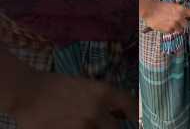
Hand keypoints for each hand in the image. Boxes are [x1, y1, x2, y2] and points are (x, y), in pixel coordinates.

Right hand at [11, 70, 136, 128]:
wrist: (29, 92)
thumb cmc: (58, 86)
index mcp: (104, 92)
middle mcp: (97, 110)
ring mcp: (83, 126)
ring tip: (85, 124)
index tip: (139, 122)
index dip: (137, 116)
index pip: (130, 106)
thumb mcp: (86, 86)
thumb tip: (119, 113)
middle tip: (112, 128)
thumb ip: (104, 100)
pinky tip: (73, 127)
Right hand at [143, 1, 189, 32]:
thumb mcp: (171, 5)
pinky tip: (163, 25)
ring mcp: (175, 24)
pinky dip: (169, 30)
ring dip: (176, 28)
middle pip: (187, 25)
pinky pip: (171, 32)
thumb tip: (184, 15)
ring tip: (168, 23)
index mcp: (181, 9)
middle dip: (183, 25)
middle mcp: (180, 17)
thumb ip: (179, 10)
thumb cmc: (159, 6)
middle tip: (178, 23)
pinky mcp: (169, 29)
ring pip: (180, 30)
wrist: (149, 10)